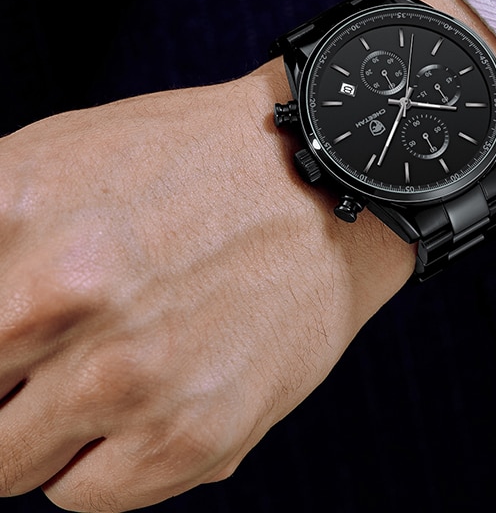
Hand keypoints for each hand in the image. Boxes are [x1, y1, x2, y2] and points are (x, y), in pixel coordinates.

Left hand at [0, 0, 495, 512]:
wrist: (325, 187)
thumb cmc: (194, 164)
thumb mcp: (56, 155)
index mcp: (13, 214)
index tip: (8, 342)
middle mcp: (62, 297)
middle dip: (2, 381)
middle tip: (54, 347)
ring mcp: (128, 374)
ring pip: (11, 464)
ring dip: (46, 424)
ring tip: (113, 361)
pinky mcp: (191, 435)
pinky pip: (84, 493)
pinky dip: (103, 454)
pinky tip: (154, 390)